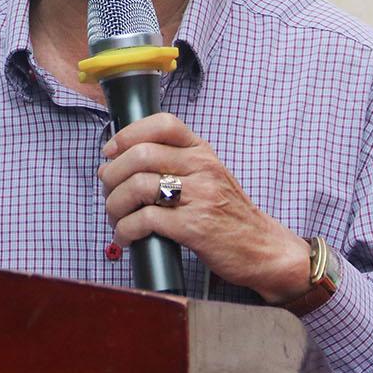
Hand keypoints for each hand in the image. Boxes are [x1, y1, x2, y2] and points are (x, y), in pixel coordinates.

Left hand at [98, 113, 310, 302]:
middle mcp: (202, 168)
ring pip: (137, 186)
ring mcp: (200, 197)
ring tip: (114, 218)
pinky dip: (126, 230)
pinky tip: (125, 237)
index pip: (162, 124)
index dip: (128, 134)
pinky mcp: (194, 228)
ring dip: (114, 205)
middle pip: (140, 155)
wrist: (264, 249)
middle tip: (107, 191)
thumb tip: (122, 161)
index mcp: (202, 151)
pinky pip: (145, 220)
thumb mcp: (209, 176)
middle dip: (112, 175)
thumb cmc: (229, 214)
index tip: (111, 151)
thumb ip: (175, 163)